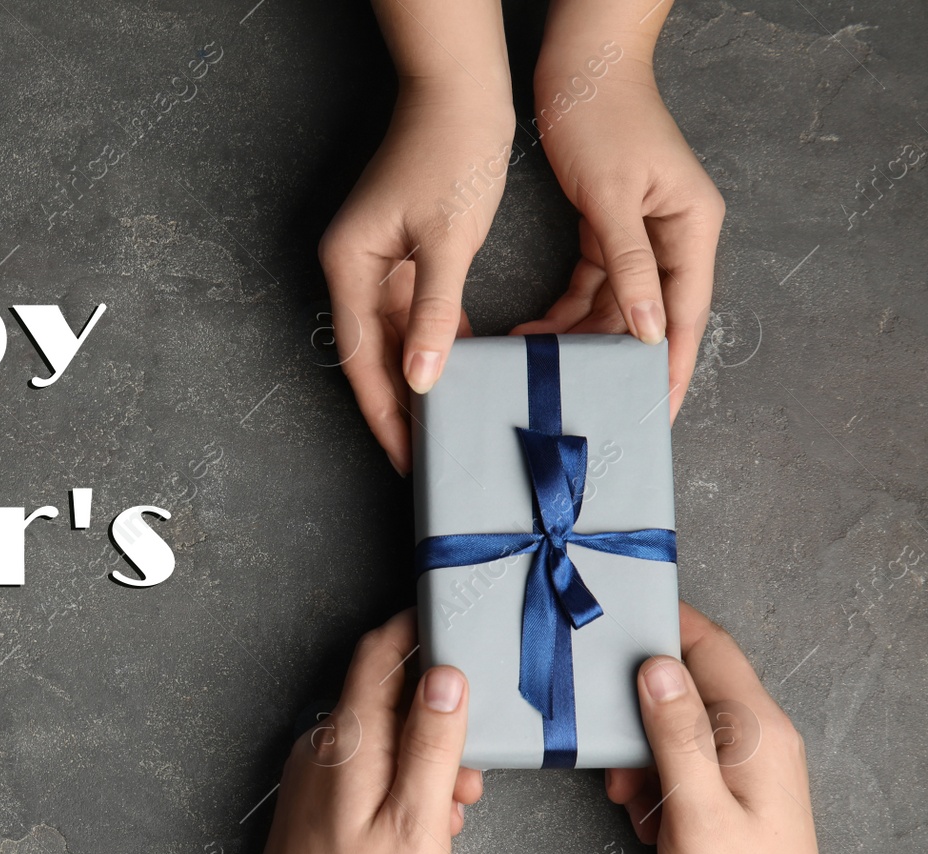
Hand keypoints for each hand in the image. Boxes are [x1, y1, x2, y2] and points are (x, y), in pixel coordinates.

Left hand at [213, 610, 483, 853]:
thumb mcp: (416, 821)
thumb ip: (432, 742)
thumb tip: (445, 676)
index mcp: (347, 740)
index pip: (378, 652)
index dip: (415, 627)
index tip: (451, 616)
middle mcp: (322, 745)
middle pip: (385, 696)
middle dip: (436, 718)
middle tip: (469, 768)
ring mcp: (312, 773)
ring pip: (380, 738)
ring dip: (423, 759)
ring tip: (449, 811)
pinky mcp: (312, 801)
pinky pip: (365, 769)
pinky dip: (400, 783)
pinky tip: (420, 826)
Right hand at [320, 86, 514, 473]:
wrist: (462, 93)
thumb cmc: (452, 154)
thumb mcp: (446, 241)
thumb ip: (433, 315)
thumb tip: (421, 382)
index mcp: (349, 266)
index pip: (362, 360)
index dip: (383, 414)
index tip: (406, 458)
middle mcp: (354, 269)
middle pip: (372, 356)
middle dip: (399, 407)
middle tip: (428, 456)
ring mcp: (377, 262)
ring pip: (394, 339)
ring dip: (418, 379)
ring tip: (445, 424)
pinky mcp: (402, 254)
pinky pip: (414, 315)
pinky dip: (434, 344)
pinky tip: (461, 371)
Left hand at [513, 46, 723, 421]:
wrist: (578, 66)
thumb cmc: (604, 118)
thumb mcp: (612, 199)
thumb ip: (630, 267)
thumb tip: (647, 331)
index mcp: (692, 228)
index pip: (686, 315)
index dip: (669, 368)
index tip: (653, 415)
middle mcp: (674, 236)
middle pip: (650, 318)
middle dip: (620, 364)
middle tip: (592, 410)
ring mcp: (641, 235)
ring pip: (616, 307)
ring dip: (582, 340)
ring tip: (545, 373)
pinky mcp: (607, 229)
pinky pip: (591, 285)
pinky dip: (565, 312)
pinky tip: (534, 335)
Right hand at [608, 603, 867, 853]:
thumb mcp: (696, 809)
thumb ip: (675, 734)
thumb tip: (655, 668)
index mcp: (758, 731)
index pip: (711, 647)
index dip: (665, 623)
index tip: (615, 615)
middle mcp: (760, 737)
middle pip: (688, 684)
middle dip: (638, 709)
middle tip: (609, 750)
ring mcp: (750, 763)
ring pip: (679, 725)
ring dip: (642, 752)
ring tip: (629, 798)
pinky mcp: (736, 788)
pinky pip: (685, 759)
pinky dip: (655, 777)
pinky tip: (647, 814)